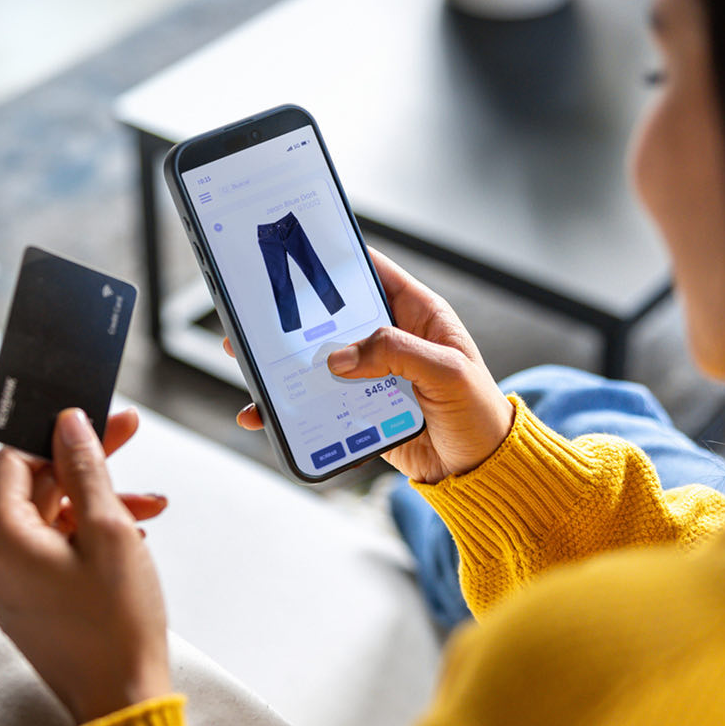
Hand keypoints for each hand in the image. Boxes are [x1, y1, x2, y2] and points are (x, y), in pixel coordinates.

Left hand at [0, 406, 172, 725]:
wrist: (122, 703)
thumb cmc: (118, 624)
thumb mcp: (110, 531)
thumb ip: (86, 470)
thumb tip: (69, 424)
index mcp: (2, 541)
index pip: (13, 462)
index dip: (56, 437)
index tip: (95, 422)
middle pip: (35, 490)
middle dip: (86, 466)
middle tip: (128, 435)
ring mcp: (8, 590)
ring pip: (49, 523)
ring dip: (96, 505)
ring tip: (150, 506)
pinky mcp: (28, 609)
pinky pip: (52, 555)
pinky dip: (87, 540)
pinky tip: (131, 539)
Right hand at [229, 248, 513, 483]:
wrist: (480, 470)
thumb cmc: (479, 413)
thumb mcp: (447, 373)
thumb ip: (397, 354)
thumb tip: (341, 357)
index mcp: (417, 314)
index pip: (373, 273)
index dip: (338, 261)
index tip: (299, 255)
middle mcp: (391, 340)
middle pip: (334, 318)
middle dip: (294, 316)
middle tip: (255, 313)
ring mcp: (374, 375)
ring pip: (320, 360)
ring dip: (284, 363)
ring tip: (244, 358)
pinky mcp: (361, 409)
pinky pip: (319, 402)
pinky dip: (291, 407)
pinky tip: (264, 413)